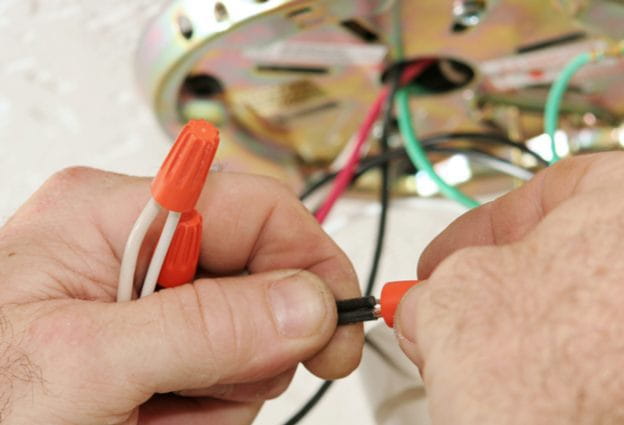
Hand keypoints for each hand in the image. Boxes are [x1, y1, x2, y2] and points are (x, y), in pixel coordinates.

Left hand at [0, 167, 361, 423]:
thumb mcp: (87, 364)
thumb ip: (202, 328)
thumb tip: (307, 304)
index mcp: (113, 217)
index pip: (256, 207)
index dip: (308, 262)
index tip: (336, 324)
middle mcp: (137, 251)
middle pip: (260, 280)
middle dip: (248, 349)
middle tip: (202, 391)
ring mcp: (149, 306)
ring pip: (250, 340)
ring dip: (219, 393)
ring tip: (151, 416)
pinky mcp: (156, 353)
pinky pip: (226, 377)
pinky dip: (203, 413)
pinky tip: (151, 421)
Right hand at [396, 152, 623, 423]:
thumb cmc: (593, 387)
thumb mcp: (459, 307)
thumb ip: (437, 288)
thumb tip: (432, 303)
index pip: (542, 194)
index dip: (475, 235)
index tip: (442, 266)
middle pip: (573, 256)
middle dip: (505, 294)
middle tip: (461, 322)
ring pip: (600, 313)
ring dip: (541, 338)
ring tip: (503, 375)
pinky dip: (588, 374)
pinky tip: (552, 398)